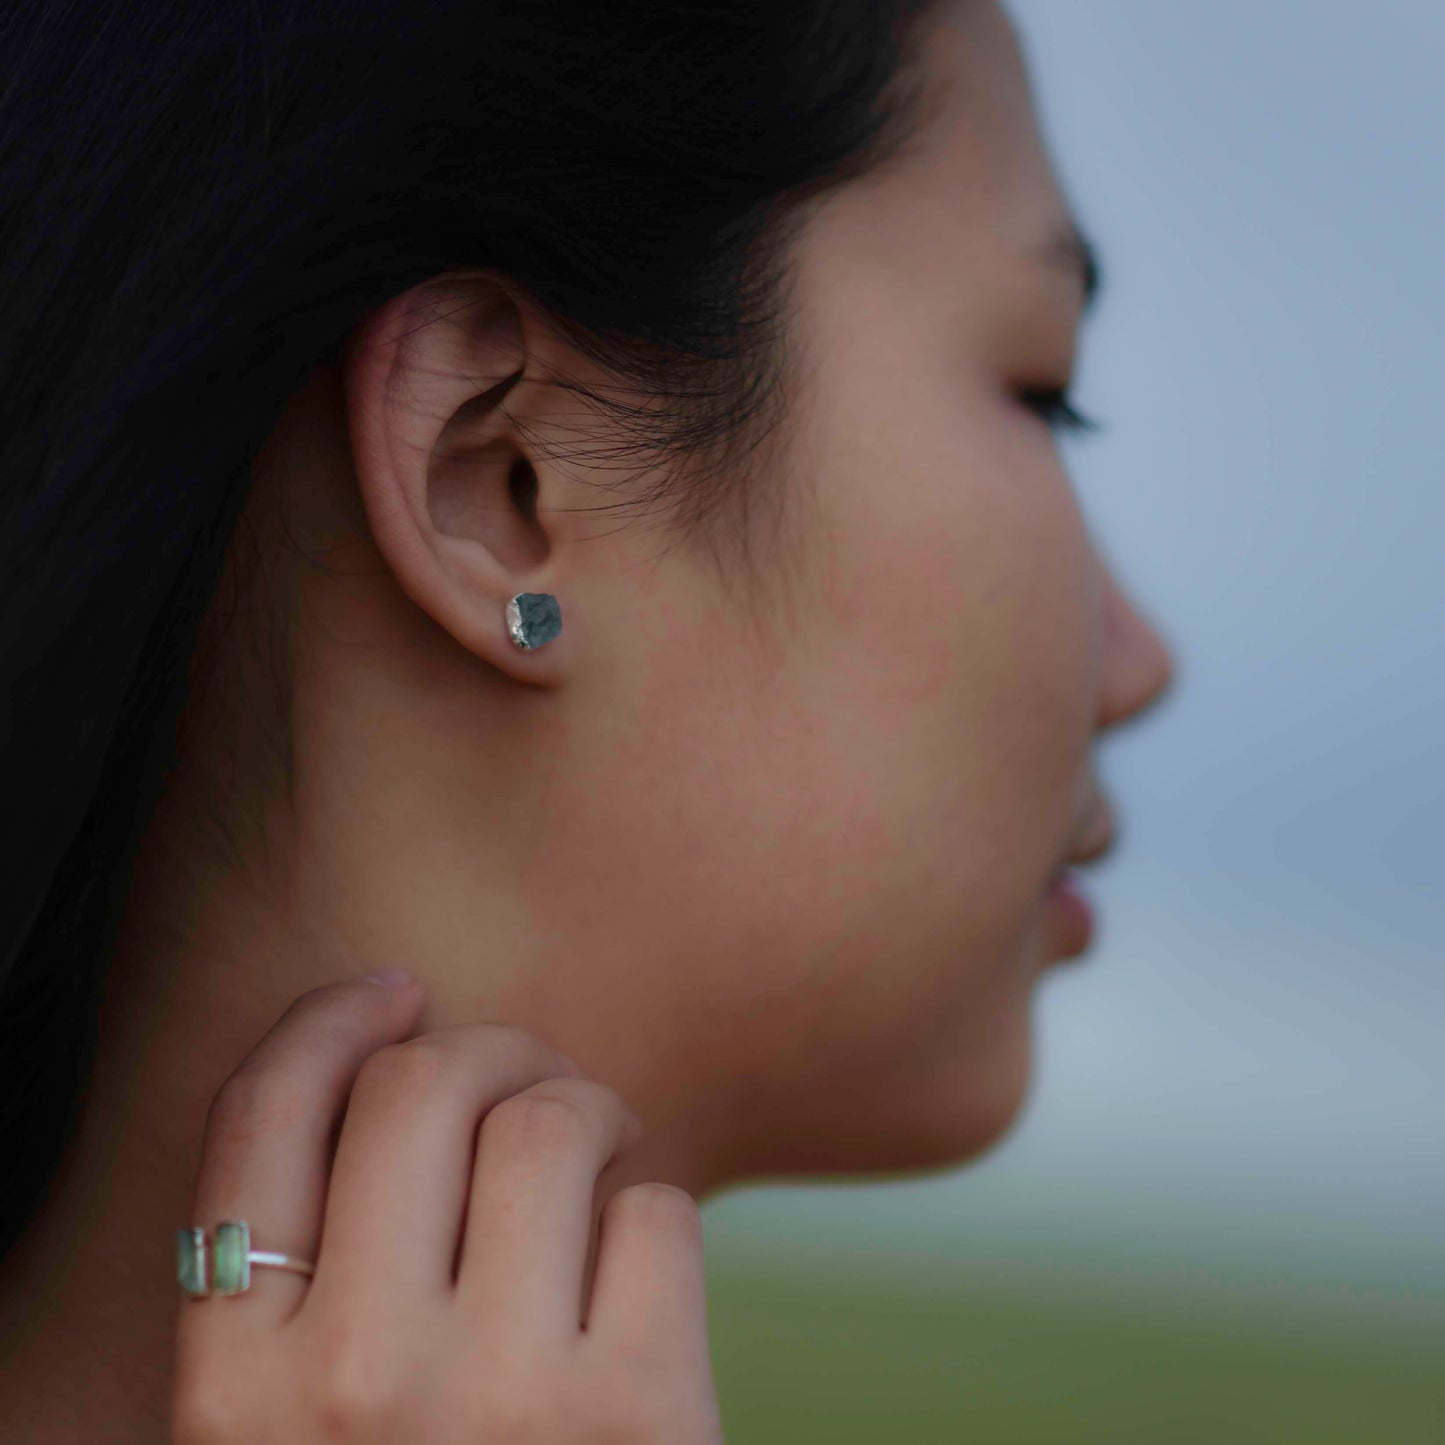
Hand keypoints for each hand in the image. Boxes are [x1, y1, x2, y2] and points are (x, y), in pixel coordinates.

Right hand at [170, 974, 725, 1441]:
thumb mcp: (306, 1437)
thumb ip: (313, 1297)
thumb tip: (396, 1065)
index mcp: (235, 1397)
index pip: (258, 1124)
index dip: (326, 1023)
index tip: (387, 991)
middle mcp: (348, 1387)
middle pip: (423, 1086)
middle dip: (492, 1047)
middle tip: (530, 1077)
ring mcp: (494, 1400)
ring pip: (550, 1121)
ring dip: (590, 1112)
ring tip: (601, 1154)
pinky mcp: (636, 1414)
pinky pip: (656, 1211)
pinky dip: (657, 1219)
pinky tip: (642, 1277)